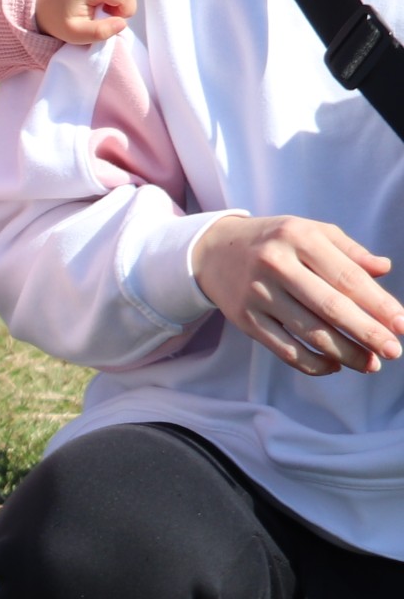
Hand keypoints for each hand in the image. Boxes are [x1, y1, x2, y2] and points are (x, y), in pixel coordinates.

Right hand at [194, 213, 403, 374]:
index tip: (401, 325)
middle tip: (392, 351)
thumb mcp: (311, 232)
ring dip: (344, 353)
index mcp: (299, 238)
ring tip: (370, 364)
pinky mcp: (244, 318)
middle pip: (330, 307)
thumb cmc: (275, 241)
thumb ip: (349, 251)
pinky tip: (334, 366)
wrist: (213, 251)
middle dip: (366, 332)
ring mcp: (257, 294)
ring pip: (308, 332)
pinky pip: (283, 348)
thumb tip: (384, 270)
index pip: (347, 277)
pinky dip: (311, 363)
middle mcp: (275, 265)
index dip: (378, 304)